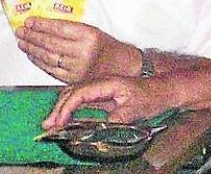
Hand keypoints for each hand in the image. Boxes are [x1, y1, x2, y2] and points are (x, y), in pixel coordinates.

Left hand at [16, 18, 137, 82]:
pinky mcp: (74, 80)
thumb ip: (70, 28)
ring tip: (23, 41)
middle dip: (32, 36)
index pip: (58, 27)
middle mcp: (83, 52)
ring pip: (48, 57)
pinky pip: (52, 70)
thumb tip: (45, 24)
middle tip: (20, 30)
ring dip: (32, 49)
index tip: (29, 21)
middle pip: (50, 42)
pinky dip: (39, 62)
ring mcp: (78, 67)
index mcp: (88, 35)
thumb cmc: (108, 47)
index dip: (41, 24)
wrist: (124, 67)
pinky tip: (32, 56)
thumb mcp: (93, 30)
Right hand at [43, 75, 177, 128]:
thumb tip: (102, 128)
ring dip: (61, 109)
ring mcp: (99, 89)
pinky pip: (80, 100)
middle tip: (48, 125)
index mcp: (106, 83)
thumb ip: (119, 118)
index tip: (59, 121)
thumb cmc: (150, 95)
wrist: (162, 90)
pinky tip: (64, 119)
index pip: (80, 93)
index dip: (67, 107)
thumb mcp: (136, 109)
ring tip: (50, 124)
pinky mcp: (101, 96)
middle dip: (58, 109)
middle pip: (72, 93)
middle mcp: (99, 83)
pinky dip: (69, 109)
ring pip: (73, 95)